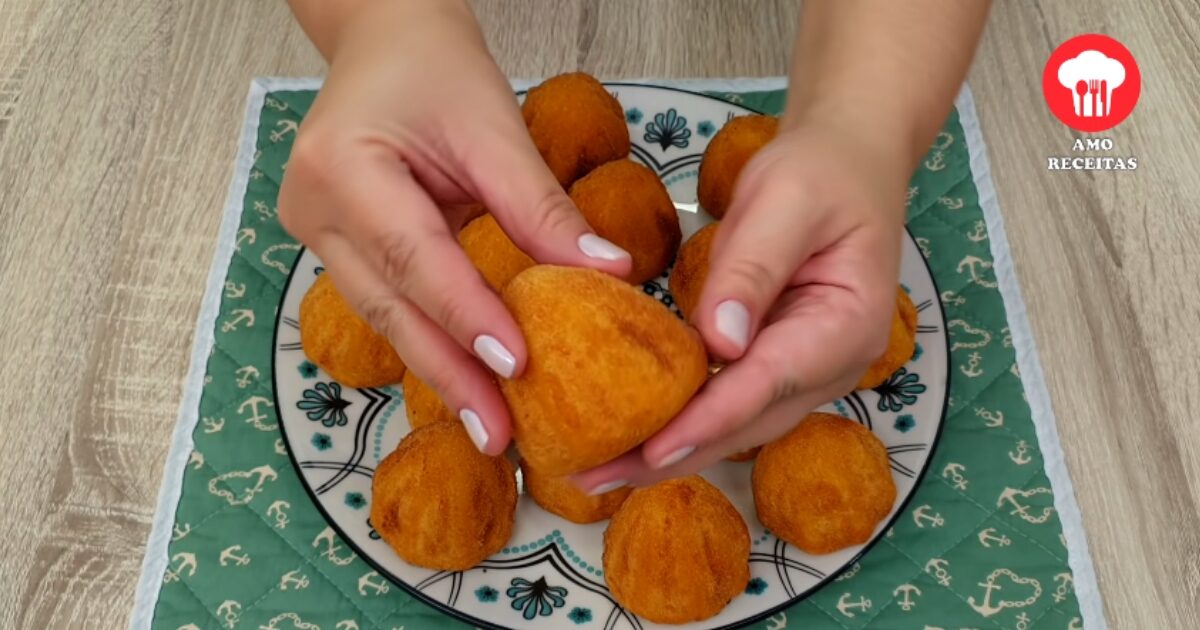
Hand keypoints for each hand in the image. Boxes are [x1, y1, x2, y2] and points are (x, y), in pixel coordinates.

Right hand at [279, 0, 629, 455]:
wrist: (386, 39)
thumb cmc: (435, 66)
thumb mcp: (494, 125)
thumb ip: (541, 205)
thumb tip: (608, 271)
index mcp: (342, 166)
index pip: (414, 257)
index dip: (466, 314)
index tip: (516, 365)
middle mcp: (313, 209)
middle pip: (392, 306)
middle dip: (451, 373)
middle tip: (500, 435)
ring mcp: (316, 232)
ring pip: (387, 316)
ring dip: (442, 369)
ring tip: (491, 426)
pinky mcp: (338, 246)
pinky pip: (389, 302)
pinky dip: (432, 339)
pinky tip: (468, 381)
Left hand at [573, 126, 906, 489]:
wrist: (847, 164)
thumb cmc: (820, 172)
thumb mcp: (785, 201)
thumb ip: (752, 268)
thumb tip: (718, 342)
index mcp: (846, 326)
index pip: (765, 384)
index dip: (705, 422)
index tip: (649, 451)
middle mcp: (833, 364)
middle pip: (747, 423)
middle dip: (672, 455)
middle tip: (595, 477)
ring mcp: (808, 370)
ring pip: (736, 425)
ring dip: (670, 450)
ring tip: (599, 470)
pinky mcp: (779, 363)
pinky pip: (729, 402)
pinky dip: (683, 421)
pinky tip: (634, 433)